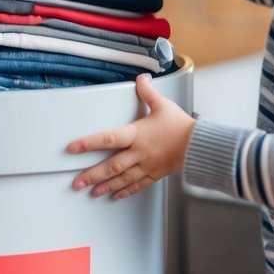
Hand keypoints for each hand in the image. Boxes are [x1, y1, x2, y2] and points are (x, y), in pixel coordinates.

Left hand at [68, 73, 194, 199]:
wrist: (201, 146)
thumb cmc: (182, 126)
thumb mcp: (163, 105)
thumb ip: (148, 92)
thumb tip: (141, 78)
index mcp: (137, 134)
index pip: (108, 138)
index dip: (88, 143)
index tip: (72, 148)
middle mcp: (140, 153)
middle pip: (112, 165)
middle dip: (93, 175)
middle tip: (77, 182)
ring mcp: (147, 166)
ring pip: (122, 179)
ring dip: (106, 186)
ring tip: (91, 192)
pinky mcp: (155, 174)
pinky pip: (137, 185)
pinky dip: (125, 191)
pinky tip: (115, 195)